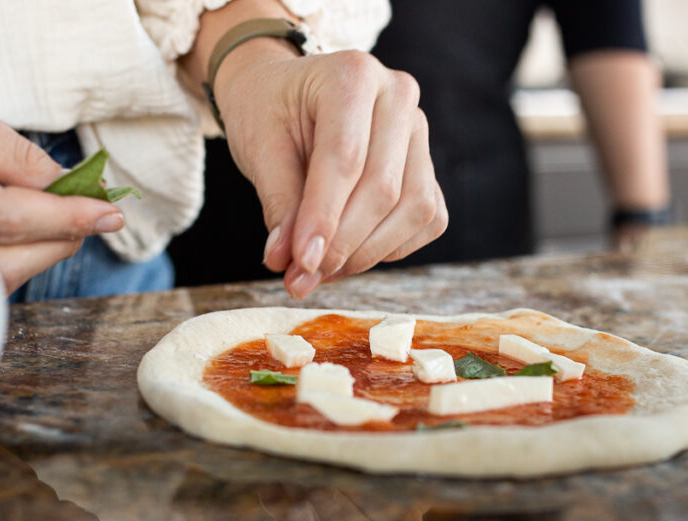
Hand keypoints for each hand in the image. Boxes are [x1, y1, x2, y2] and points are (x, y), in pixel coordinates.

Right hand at [0, 61, 125, 291]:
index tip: (109, 212)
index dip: (66, 218)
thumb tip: (67, 187)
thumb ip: (7, 152)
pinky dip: (0, 265)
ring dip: (32, 258)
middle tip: (88, 218)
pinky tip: (15, 236)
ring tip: (55, 222)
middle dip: (55, 243)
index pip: (5, 218)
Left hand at [216, 47, 447, 298]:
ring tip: (320, 270)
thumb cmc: (270, 113)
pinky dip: (389, 248)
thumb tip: (288, 261)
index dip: (323, 216)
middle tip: (301, 278)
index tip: (300, 262)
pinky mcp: (427, 167)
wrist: (287, 96)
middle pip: (384, 188)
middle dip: (343, 245)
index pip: (346, 157)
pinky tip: (348, 254)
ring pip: (414, 209)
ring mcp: (419, 132)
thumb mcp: (259, 147)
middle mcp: (398, 96)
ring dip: (367, 253)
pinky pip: (427, 220)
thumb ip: (278, 202)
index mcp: (353, 74)